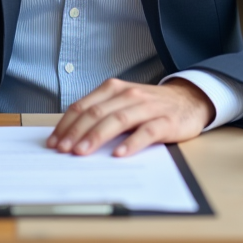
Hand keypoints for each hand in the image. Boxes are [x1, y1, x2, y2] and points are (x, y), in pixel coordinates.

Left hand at [47, 78, 215, 157]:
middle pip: (97, 113)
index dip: (66, 124)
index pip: (83, 106)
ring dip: (97, 136)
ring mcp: (147, 107)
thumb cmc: (149, 105)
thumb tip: (71, 136)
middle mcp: (128, 94)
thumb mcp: (122, 102)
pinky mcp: (165, 121)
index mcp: (113, 88)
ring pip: (117, 120)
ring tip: (83, 152)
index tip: (54, 141)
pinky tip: (119, 153)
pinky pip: (146, 132)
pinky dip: (131, 143)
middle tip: (63, 149)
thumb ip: (100, 113)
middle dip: (76, 132)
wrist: (188, 100)